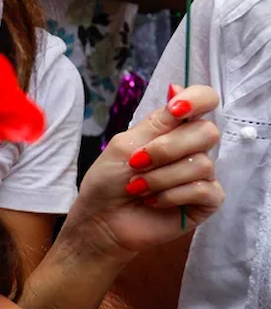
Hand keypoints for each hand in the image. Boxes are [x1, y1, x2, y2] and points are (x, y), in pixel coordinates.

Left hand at [63, 84, 223, 264]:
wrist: (101, 220)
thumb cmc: (108, 181)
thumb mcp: (125, 145)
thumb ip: (156, 123)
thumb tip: (177, 88)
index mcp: (171, 128)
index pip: (203, 100)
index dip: (197, 99)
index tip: (176, 110)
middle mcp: (190, 147)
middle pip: (206, 132)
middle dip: (167, 149)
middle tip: (137, 163)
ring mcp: (201, 174)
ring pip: (201, 163)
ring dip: (161, 177)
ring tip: (137, 188)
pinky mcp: (206, 201)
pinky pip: (204, 189)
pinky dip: (172, 195)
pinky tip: (153, 201)